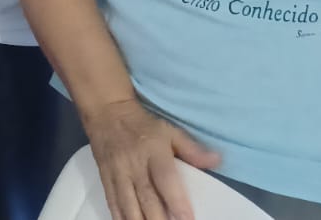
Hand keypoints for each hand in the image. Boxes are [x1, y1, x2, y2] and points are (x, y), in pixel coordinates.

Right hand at [81, 98, 219, 219]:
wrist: (106, 112)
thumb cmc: (143, 125)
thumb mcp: (170, 131)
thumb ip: (192, 149)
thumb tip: (216, 160)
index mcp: (153, 152)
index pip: (165, 179)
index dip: (176, 201)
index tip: (187, 219)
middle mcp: (133, 165)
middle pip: (146, 197)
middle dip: (158, 219)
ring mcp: (117, 173)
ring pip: (127, 204)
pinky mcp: (105, 179)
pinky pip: (112, 202)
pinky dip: (120, 218)